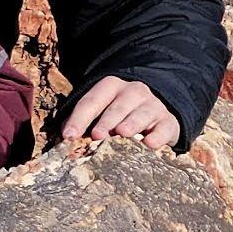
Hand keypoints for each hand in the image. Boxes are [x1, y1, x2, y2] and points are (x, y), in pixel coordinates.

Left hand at [60, 72, 181, 152]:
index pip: (92, 100)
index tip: (68, 136)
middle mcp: (133, 93)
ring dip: (132, 123)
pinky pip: (164, 127)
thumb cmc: (120, 113)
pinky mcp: (168, 122)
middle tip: (97, 135)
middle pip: (118, 106)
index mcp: (111, 87)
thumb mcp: (101, 109)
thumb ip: (82, 121)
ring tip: (122, 133)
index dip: (79, 118)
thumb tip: (64, 138)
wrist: (157, 108)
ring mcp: (153, 106)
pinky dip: (158, 135)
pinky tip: (150, 144)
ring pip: (142, 113)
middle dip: (106, 120)